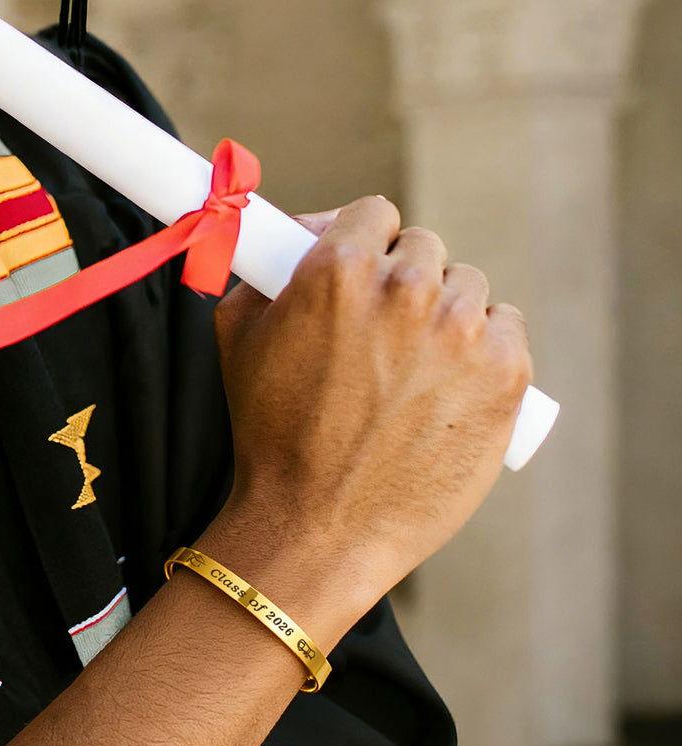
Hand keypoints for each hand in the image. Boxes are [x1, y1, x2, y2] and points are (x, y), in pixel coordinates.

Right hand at [211, 197, 530, 628]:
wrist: (316, 531)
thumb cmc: (269, 440)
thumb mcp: (238, 342)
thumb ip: (262, 274)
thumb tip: (292, 239)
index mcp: (340, 269)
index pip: (373, 214)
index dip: (363, 242)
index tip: (360, 273)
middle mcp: (408, 288)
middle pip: (424, 248)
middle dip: (402, 282)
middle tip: (380, 334)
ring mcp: (463, 332)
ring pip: (468, 288)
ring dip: (444, 316)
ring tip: (412, 372)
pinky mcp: (505, 375)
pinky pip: (506, 329)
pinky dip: (484, 348)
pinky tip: (450, 386)